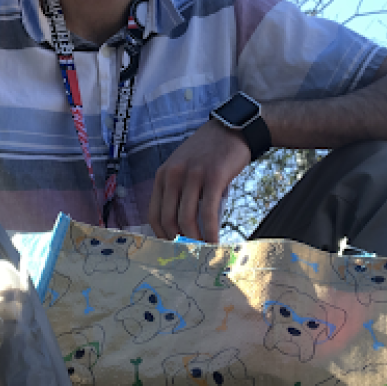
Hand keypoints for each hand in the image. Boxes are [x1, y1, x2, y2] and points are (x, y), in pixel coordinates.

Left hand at [149, 119, 250, 242]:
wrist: (232, 130)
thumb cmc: (208, 153)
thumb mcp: (183, 168)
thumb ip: (178, 192)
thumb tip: (180, 228)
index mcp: (163, 175)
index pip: (154, 214)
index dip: (162, 236)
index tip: (172, 248)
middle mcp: (173, 175)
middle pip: (168, 220)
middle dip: (178, 242)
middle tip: (189, 255)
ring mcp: (192, 175)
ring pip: (186, 219)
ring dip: (194, 240)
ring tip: (203, 251)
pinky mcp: (213, 178)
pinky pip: (208, 212)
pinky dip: (211, 232)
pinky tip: (215, 242)